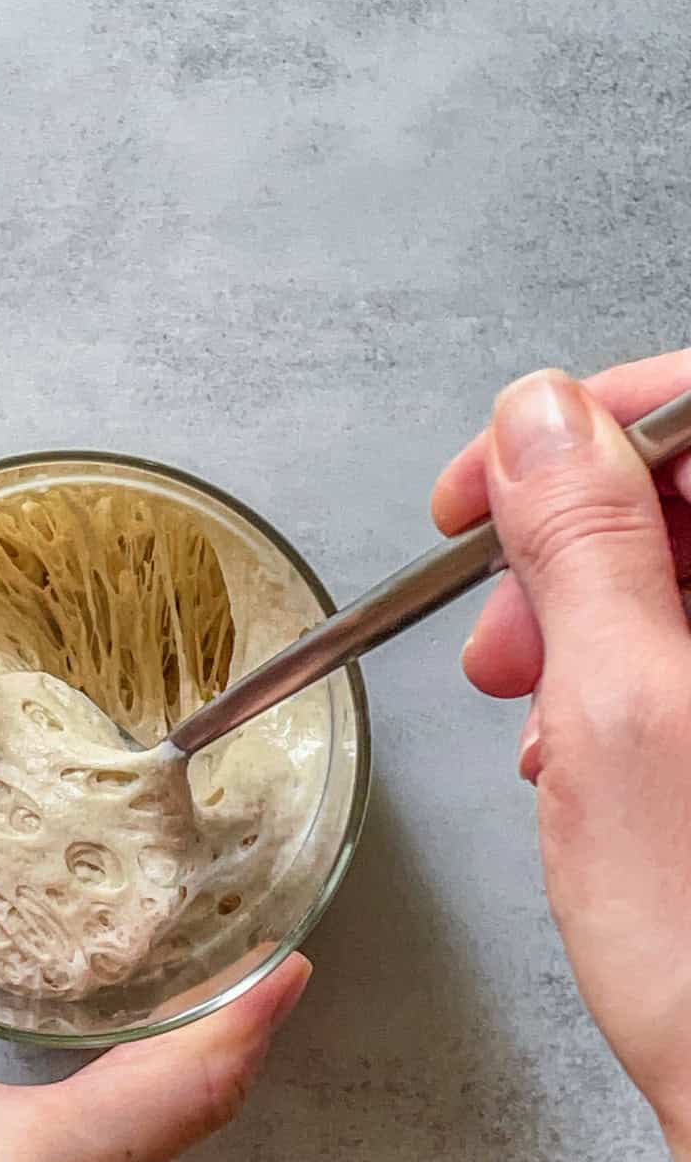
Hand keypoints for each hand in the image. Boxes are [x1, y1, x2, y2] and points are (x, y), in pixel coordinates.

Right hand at [433, 350, 690, 1161]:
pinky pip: (686, 648)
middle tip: (499, 627)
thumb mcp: (623, 716)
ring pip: (682, 574)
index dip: (589, 423)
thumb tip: (539, 415)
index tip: (490, 482)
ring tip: (527, 710)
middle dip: (572, 544)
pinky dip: (616, 676)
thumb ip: (586, 543)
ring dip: (583, 622)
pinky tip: (572, 745)